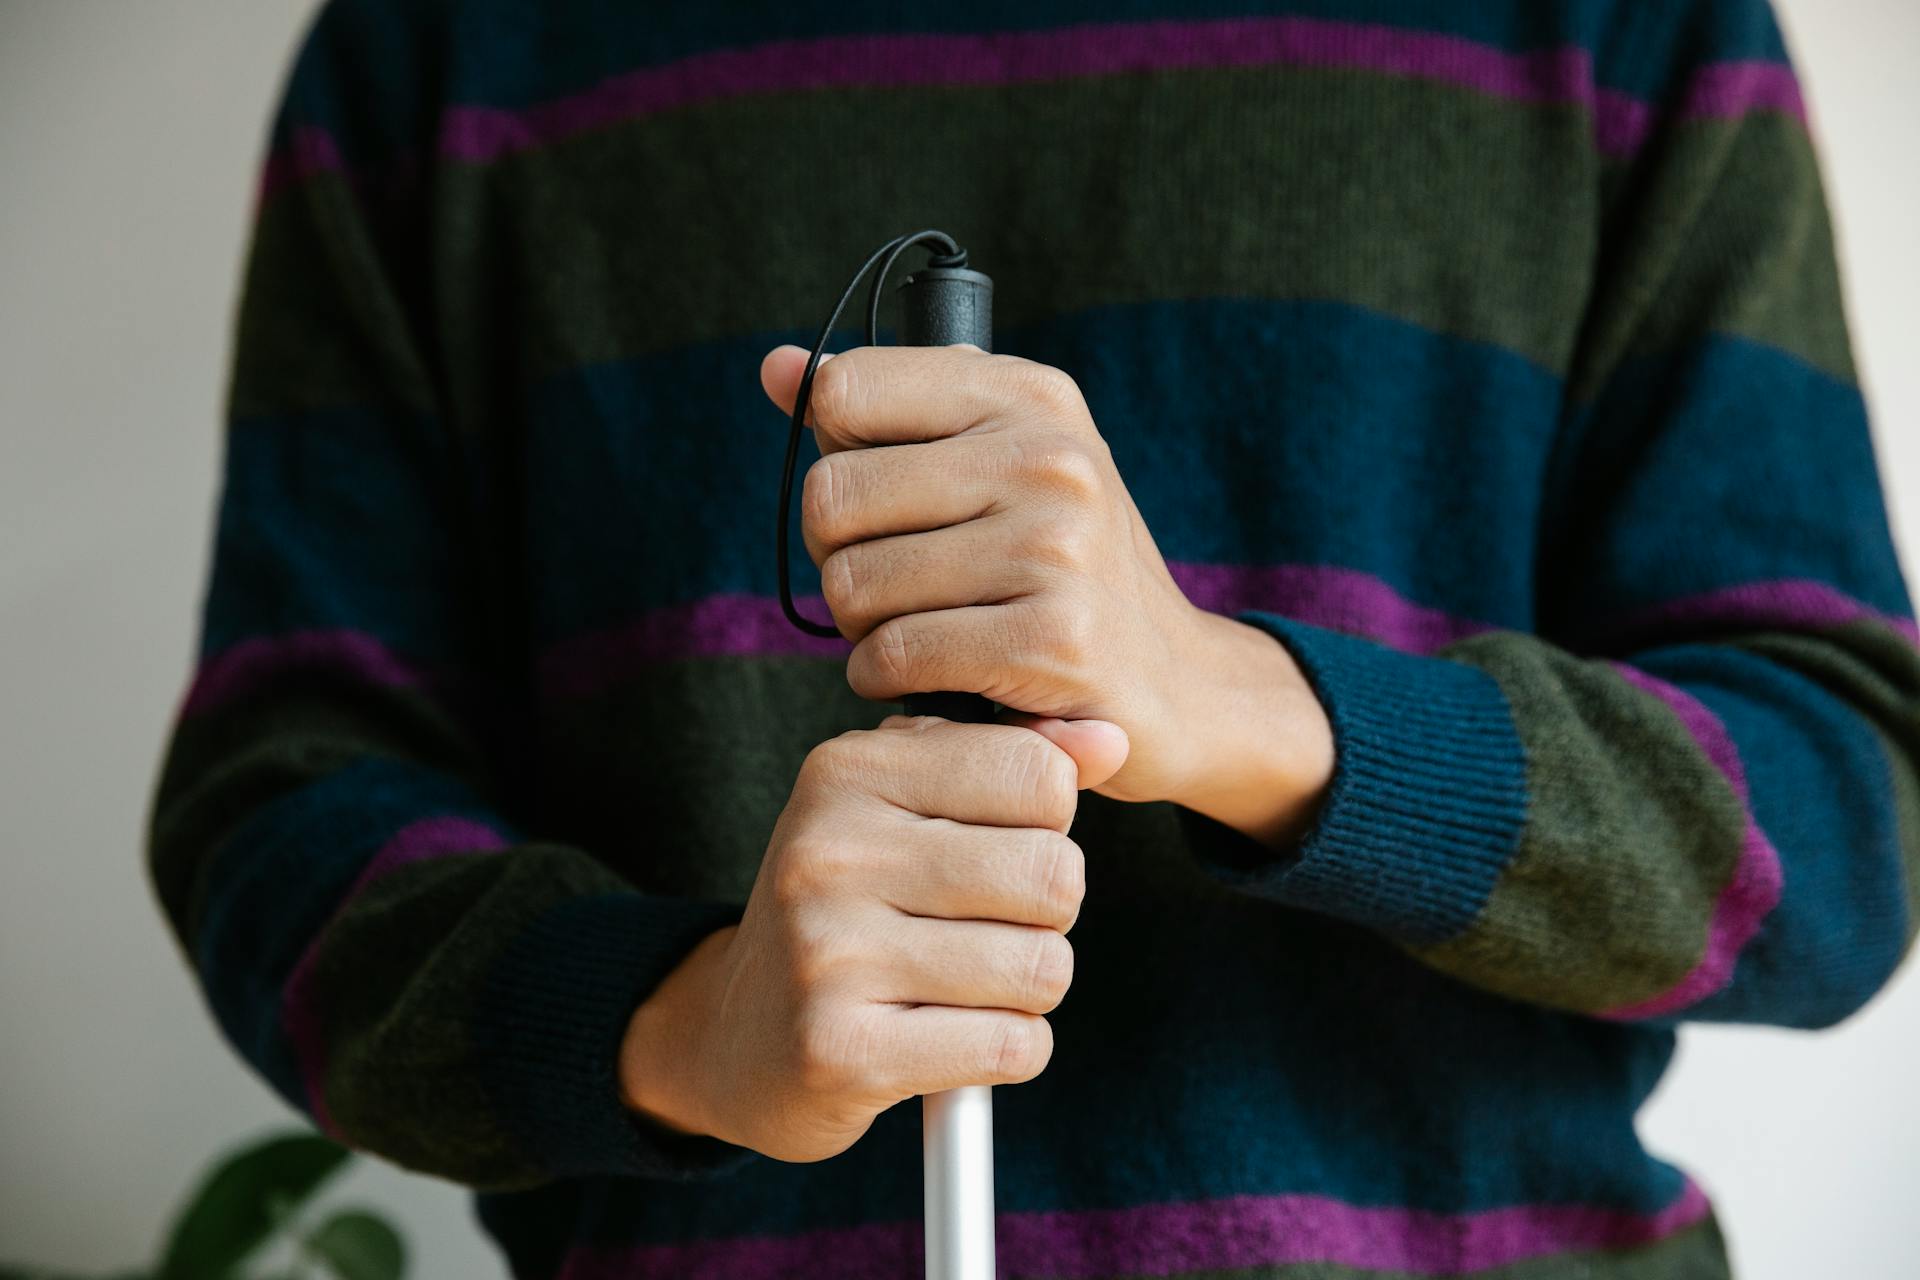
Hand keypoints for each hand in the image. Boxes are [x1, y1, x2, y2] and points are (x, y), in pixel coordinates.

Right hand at [618, 714, 1127, 1162]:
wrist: (737, 1037)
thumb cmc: (848, 908)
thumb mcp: (908, 809)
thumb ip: (1010, 763)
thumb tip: (1112, 737)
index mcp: (846, 772)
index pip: (1038, 774)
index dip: (1046, 824)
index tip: (992, 850)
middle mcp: (829, 852)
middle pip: (1054, 875)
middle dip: (1045, 915)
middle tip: (983, 929)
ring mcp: (829, 954)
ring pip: (1044, 968)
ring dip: (1026, 990)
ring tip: (961, 985)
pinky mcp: (841, 1052)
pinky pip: (1013, 1045)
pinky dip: (1007, 1050)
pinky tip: (950, 1039)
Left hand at [760, 343, 1332, 845]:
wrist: (1176, 681)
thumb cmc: (1062, 566)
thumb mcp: (995, 463)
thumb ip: (884, 414)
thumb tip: (777, 369)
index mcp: (1028, 396)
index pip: (846, 391)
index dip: (836, 461)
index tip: (881, 503)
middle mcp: (1047, 457)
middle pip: (832, 497)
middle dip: (839, 558)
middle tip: (894, 588)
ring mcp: (1055, 547)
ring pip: (853, 584)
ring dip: (863, 629)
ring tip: (924, 631)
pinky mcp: (1052, 639)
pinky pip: (894, 655)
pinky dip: (887, 679)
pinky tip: (933, 677)